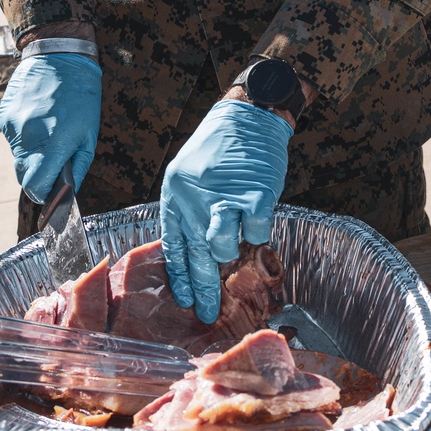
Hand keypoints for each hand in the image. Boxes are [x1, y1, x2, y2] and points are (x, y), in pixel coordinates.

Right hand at [0, 53, 100, 202]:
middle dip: (36, 175)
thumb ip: (77, 167)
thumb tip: (67, 192)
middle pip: (23, 175)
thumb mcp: (89, 134)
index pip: (35, 186)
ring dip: (31, 153)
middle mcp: (28, 137)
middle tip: (52, 161)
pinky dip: (23, 136)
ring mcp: (13, 126)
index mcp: (53, 144)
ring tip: (47, 130)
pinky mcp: (4, 116)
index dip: (42, 194)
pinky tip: (37, 118)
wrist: (59, 58)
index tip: (49, 191)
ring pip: (17, 156)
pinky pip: (12, 138)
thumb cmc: (81, 97)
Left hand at [160, 99, 290, 323]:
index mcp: (175, 193)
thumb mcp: (190, 175)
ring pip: (223, 248)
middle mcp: (194, 198)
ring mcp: (224, 197)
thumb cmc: (221, 148)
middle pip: (197, 256)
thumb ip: (190, 211)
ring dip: (231, 249)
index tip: (184, 300)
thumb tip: (196, 255)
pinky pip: (255, 233)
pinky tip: (255, 216)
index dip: (180, 276)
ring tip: (237, 233)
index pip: (173, 245)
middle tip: (207, 314)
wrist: (249, 115)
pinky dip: (257, 230)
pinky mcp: (255, 196)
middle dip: (203, 290)